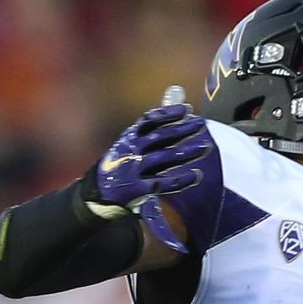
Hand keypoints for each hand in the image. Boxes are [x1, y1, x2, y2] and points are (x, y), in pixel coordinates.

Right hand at [88, 102, 212, 253]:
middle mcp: (132, 151)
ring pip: (164, 158)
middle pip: (161, 137)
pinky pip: (162, 183)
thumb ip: (149, 131)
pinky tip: (196, 175)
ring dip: (186, 152)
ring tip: (205, 147)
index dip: (168, 114)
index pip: (150, 120)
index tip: (186, 109)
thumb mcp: (128, 144)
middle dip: (183, 129)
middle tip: (201, 124)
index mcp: (129, 138)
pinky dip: (180, 180)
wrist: (98, 194)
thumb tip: (178, 111)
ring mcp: (134, 170)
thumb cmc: (119, 165)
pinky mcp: (137, 189)